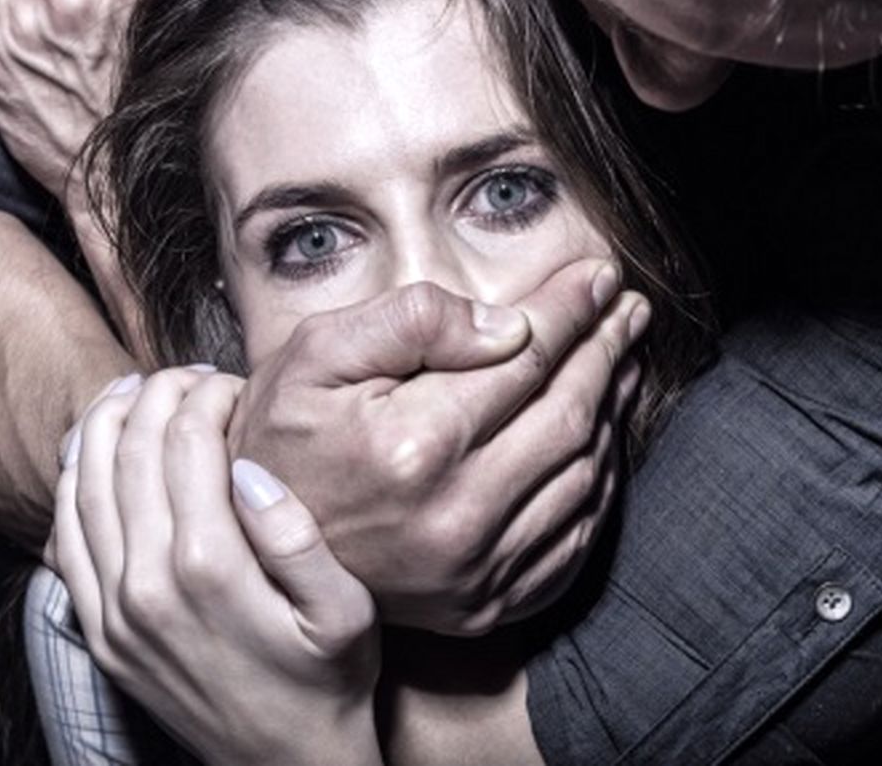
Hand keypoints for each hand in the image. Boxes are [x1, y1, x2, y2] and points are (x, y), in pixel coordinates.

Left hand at [52, 368, 381, 765]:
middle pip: (132, 448)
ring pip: (85, 481)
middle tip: (191, 377)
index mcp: (210, 568)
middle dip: (159, 392)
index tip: (233, 385)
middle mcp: (146, 583)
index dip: (207, 395)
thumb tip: (249, 468)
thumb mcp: (347, 612)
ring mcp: (111, 607)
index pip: (187, 441)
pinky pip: (62, 532)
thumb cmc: (326, 685)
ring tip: (139, 389)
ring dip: (108, 420)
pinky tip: (97, 447)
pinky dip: (73, 476)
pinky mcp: (96, 627)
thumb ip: (298, 536)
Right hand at [229, 258, 648, 634]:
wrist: (254, 544)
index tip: (598, 276)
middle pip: (567, 415)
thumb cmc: (280, 435)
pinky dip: (599, 480)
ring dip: (611, 407)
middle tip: (627, 308)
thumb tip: (508, 327)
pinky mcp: (486, 605)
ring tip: (619, 357)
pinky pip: (574, 538)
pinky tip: (599, 436)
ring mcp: (476, 572)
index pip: (525, 360)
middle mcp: (456, 518)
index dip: (570, 310)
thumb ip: (410, 322)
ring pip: (584, 474)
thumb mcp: (315, 354)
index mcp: (414, 446)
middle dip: (606, 349)